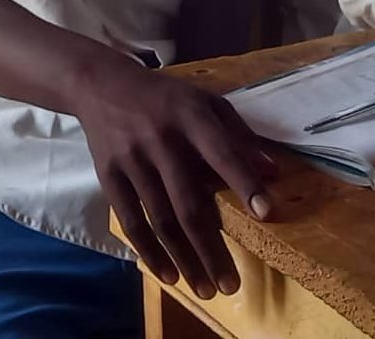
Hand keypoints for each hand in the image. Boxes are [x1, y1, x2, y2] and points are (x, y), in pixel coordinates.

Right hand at [76, 60, 275, 299]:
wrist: (102, 85)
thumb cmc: (165, 98)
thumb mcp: (205, 101)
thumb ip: (238, 134)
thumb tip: (272, 173)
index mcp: (190, 116)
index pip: (221, 152)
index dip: (243, 181)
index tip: (266, 213)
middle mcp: (161, 139)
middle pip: (188, 201)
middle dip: (211, 248)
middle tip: (232, 287)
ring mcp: (132, 159)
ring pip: (161, 219)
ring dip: (184, 259)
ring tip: (205, 290)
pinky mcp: (108, 174)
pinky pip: (130, 221)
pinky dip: (149, 251)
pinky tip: (168, 274)